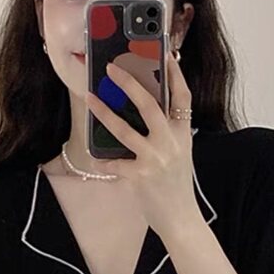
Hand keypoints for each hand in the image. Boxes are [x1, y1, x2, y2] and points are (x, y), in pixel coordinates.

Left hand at [84, 52, 200, 239]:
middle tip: (112, 68)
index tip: (166, 54)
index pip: (182, 97)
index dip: (175, 74)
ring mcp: (155, 159)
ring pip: (125, 129)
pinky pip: (115, 162)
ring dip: (104, 112)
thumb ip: (167, 132)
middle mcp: (171, 142)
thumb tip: (146, 110)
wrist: (181, 219)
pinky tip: (97, 157)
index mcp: (182, 134)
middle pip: (150, 104)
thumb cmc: (176, 185)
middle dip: (129, 82)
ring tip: (90, 98)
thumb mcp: (179, 153)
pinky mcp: (140, 176)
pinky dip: (104, 160)